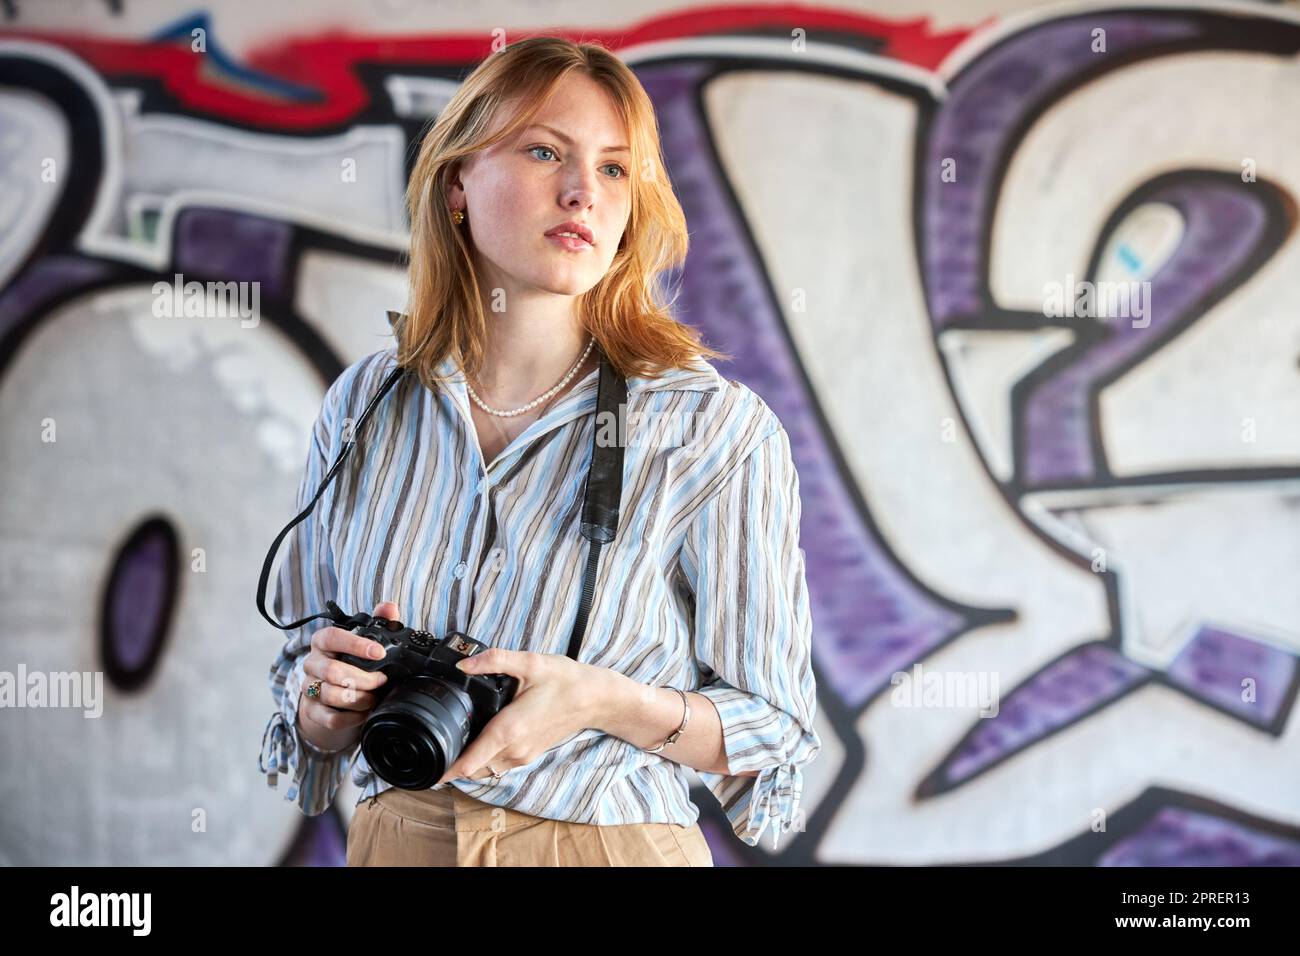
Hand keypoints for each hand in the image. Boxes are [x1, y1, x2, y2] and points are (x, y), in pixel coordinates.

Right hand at [296, 601, 394, 751]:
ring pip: (330, 695)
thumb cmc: (352, 662)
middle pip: (333, 671)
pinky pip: (330, 718)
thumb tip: (390, 607)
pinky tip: (364, 713)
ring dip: (359, 698)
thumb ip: (379, 622)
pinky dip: (352, 718)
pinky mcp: (312, 711)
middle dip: (364, 678)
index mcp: (323, 641)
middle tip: (382, 681)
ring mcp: (309, 687)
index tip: (379, 653)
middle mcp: (312, 663)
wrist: (335, 694)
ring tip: (374, 698)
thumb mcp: (366, 641)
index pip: (333, 637)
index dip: (355, 645)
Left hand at [434, 648, 616, 785]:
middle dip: (451, 764)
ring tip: (449, 746)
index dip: (446, 771)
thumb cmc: (566, 681)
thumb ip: (494, 660)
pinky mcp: (529, 754)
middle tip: (431, 749)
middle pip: (472, 768)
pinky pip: (499, 765)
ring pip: (486, 769)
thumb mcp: (530, 662)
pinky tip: (478, 741)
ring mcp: (523, 755)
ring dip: (468, 763)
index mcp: (509, 730)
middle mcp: (514, 749)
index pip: (469, 762)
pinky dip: (484, 759)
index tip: (428, 772)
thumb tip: (463, 664)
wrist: (596, 698)